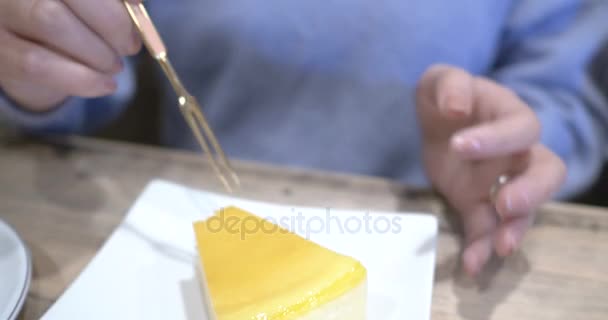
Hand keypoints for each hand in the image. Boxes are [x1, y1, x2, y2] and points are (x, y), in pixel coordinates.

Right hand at [0, 0, 141, 110]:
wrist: (27, 47)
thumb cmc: (71, 17)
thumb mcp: (90, 6)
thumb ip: (112, 3)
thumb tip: (136, 7)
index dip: (112, 0)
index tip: (138, 11)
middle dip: (110, 23)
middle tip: (129, 46)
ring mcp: (0, 15)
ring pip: (50, 20)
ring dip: (95, 51)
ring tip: (114, 66)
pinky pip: (38, 65)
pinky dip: (81, 79)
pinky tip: (105, 85)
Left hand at [416, 65, 565, 275]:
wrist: (436, 121)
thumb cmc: (446, 96)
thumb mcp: (440, 80)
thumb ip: (450, 84)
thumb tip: (457, 107)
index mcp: (510, 117)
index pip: (520, 129)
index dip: (497, 139)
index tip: (460, 146)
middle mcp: (516, 153)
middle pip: (546, 173)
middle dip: (532, 192)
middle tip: (506, 204)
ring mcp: (500, 183)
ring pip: (524, 209)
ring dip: (515, 228)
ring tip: (499, 246)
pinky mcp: (478, 204)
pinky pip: (488, 228)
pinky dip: (481, 247)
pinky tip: (471, 264)